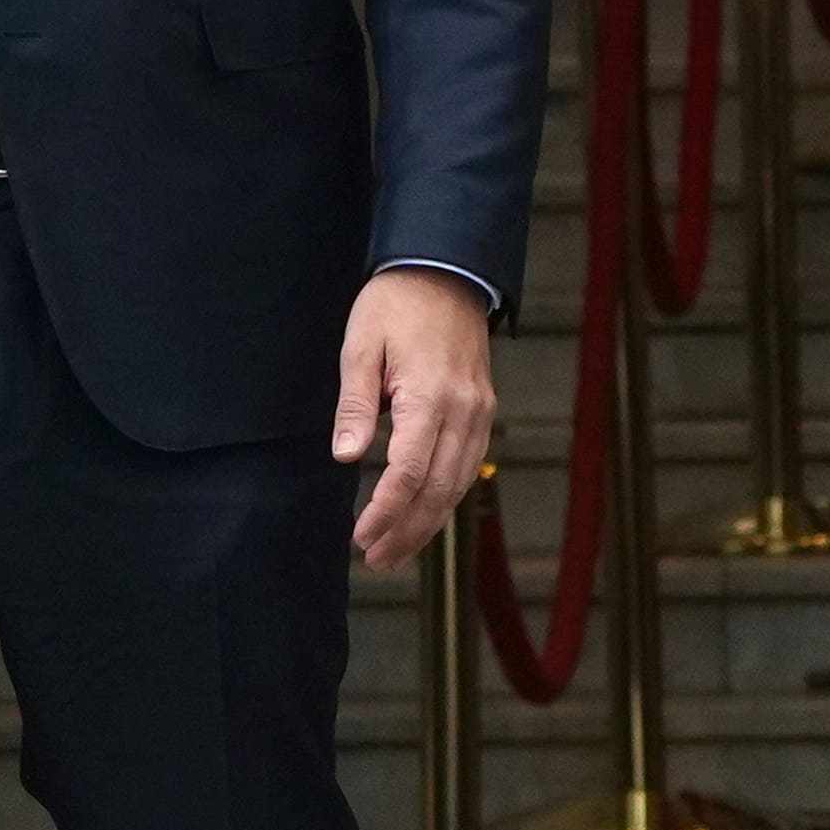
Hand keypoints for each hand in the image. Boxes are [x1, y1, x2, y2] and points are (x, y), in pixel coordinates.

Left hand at [331, 268, 498, 573]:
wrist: (445, 270)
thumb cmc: (395, 305)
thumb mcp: (361, 346)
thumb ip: (356, 404)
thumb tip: (346, 456)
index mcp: (429, 396)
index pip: (408, 472)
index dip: (385, 512)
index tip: (361, 536)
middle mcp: (464, 410)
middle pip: (438, 489)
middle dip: (408, 531)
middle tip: (377, 559)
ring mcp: (480, 412)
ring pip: (459, 484)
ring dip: (429, 522)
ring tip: (397, 550)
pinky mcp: (483, 409)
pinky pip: (469, 466)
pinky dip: (447, 497)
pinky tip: (426, 513)